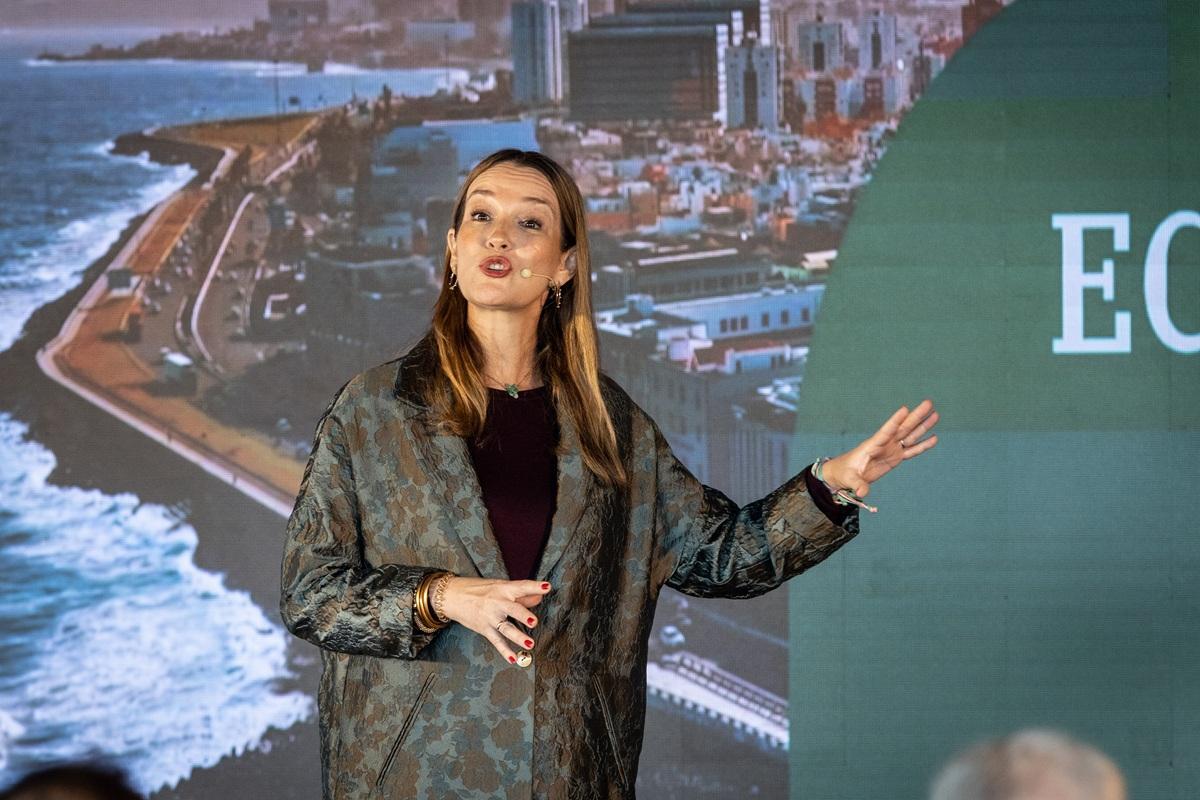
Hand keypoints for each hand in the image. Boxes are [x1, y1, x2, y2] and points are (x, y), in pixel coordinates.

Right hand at [439, 577, 550, 665]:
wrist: (453, 596)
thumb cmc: (479, 590)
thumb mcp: (500, 587)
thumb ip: (521, 594)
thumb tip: (540, 597)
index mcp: (504, 589)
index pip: (522, 586)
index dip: (535, 586)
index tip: (546, 587)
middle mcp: (497, 602)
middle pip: (512, 609)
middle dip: (523, 615)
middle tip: (534, 621)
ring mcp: (490, 617)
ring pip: (506, 628)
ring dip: (518, 637)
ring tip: (530, 644)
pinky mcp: (484, 629)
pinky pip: (496, 641)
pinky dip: (504, 651)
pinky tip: (513, 659)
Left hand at [824, 399, 938, 497]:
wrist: (845, 474)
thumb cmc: (844, 473)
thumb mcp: (849, 479)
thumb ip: (857, 484)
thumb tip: (862, 493)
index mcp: (872, 445)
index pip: (885, 431)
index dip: (895, 421)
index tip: (905, 409)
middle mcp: (884, 444)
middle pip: (903, 428)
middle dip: (916, 416)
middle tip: (928, 402)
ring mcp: (891, 449)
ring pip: (910, 436)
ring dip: (922, 426)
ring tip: (935, 414)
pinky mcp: (895, 457)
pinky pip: (912, 450)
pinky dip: (923, 445)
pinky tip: (934, 438)